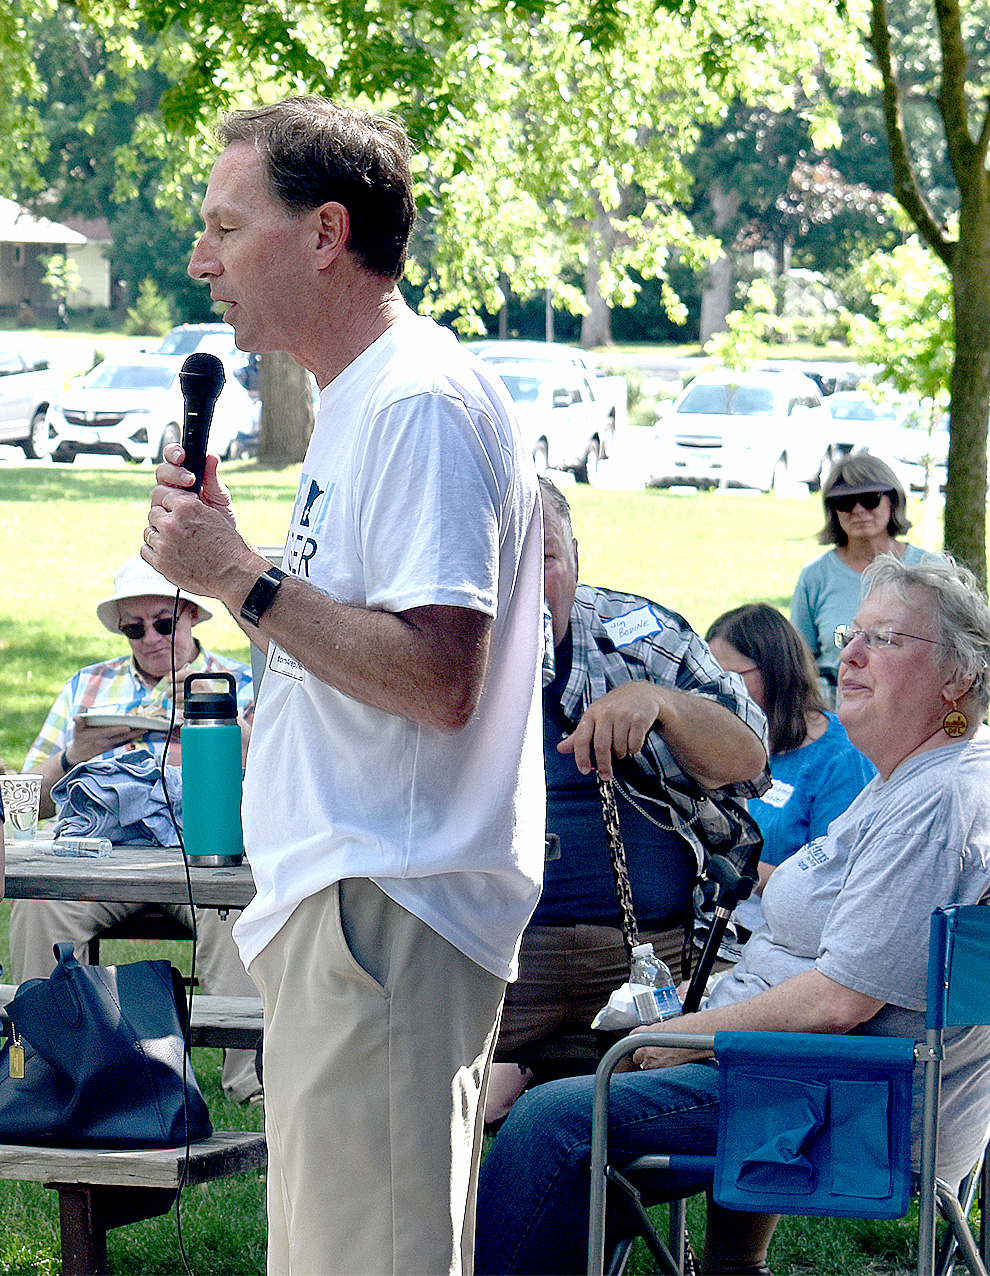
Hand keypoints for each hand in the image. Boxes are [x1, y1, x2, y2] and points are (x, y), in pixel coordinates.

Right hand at [68, 716, 143, 764]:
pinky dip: (132, 739)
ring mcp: (110, 745)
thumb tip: (76, 717)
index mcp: (97, 736)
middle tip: (144, 727)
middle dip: (133, 733)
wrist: (79, 755)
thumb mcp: (76, 730)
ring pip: (125, 740)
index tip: (127, 728)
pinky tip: (140, 734)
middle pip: (121, 737)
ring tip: (146, 730)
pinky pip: (124, 743)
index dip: (118, 730)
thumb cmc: (79, 740)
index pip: (109, 732)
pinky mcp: (113, 747)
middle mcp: (105, 741)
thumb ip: (78, 723)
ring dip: (135, 735)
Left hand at [144, 450, 252, 599]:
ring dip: (160, 533)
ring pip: (149, 530)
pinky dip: (155, 550)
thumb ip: (211, 480)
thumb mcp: (223, 506)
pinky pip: (145, 549)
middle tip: (181, 524)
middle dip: (165, 516)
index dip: (172, 500)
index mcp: (186, 506)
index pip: (163, 493)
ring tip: (179, 540)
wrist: (235, 574)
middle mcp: (171, 524)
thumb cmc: (231, 542)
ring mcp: (164, 545)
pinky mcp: (160, 564)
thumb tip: (208, 456)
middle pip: (153, 511)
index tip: (179, 506)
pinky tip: (172, 552)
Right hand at [154, 446, 236, 520]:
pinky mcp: (160, 524)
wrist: (219, 547)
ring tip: (192, 500)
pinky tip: (180, 517)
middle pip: (161, 473)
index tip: (183, 456)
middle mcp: (170, 489)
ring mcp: (163, 506)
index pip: (173, 458)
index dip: (173, 453)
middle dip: (174, 473)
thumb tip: (212, 456)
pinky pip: (155, 516)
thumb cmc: (220, 518)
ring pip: (157, 493)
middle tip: (190, 479)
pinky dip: (167, 514)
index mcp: (183, 477)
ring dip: (172, 494)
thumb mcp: (220, 497)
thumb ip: (213, 478)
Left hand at [557, 681, 663, 777]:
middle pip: (601, 746)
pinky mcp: (639, 720)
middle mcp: (606, 713)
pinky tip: (631, 740)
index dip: (581, 758)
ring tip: (621, 746)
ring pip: (619, 747)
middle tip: (605, 775)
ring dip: (620, 754)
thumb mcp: (594, 717)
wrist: (640, 692)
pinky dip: (633, 749)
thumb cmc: (614, 707)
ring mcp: (623, 715)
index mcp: (591, 714)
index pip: (581, 739)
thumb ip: (579, 735)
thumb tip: (562, 748)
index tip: (584, 770)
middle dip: (603, 765)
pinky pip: (634, 745)